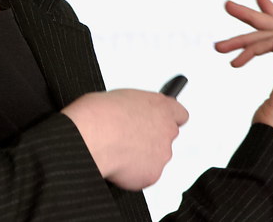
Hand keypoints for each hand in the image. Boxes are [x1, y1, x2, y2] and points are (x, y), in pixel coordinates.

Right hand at [61, 89, 188, 189]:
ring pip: (156, 157)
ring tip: (119, 151)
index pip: (179, 114)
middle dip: (151, 139)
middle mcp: (167, 130)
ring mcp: (162, 154)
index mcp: (161, 107)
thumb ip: (135, 108)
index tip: (159, 121)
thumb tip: (129, 114)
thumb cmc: (101, 114)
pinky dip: (134, 173)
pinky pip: (145, 175)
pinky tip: (118, 164)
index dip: (167, 118)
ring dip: (143, 156)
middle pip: (166, 137)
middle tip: (130, 138)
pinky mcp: (153, 174)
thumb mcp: (121, 97)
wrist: (93, 136)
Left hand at [214, 0, 272, 148]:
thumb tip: (260, 45)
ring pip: (270, 35)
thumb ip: (272, 65)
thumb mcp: (271, 85)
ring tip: (218, 46)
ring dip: (240, 40)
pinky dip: (250, 50)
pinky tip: (235, 62)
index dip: (272, 12)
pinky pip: (270, 42)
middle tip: (228, 5)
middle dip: (252, 14)